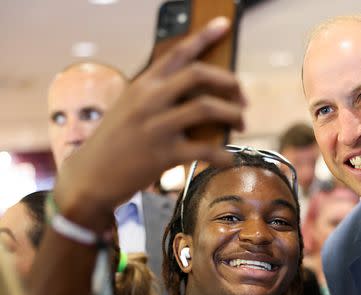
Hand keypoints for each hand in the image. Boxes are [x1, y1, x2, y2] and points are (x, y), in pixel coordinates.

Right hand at [54, 17, 245, 230]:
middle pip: (198, 75)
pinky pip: (204, 150)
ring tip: (242, 123)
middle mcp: (148, 99)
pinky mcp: (162, 155)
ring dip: (233, 114)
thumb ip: (161, 97)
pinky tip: (227, 159)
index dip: (204, 36)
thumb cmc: (116, 142)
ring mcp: (155, 126)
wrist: (89, 176)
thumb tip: (207, 98)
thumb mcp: (131, 108)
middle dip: (229, 82)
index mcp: (143, 84)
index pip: (177, 52)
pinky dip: (223, 155)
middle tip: (243, 98)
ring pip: (206, 107)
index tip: (225, 24)